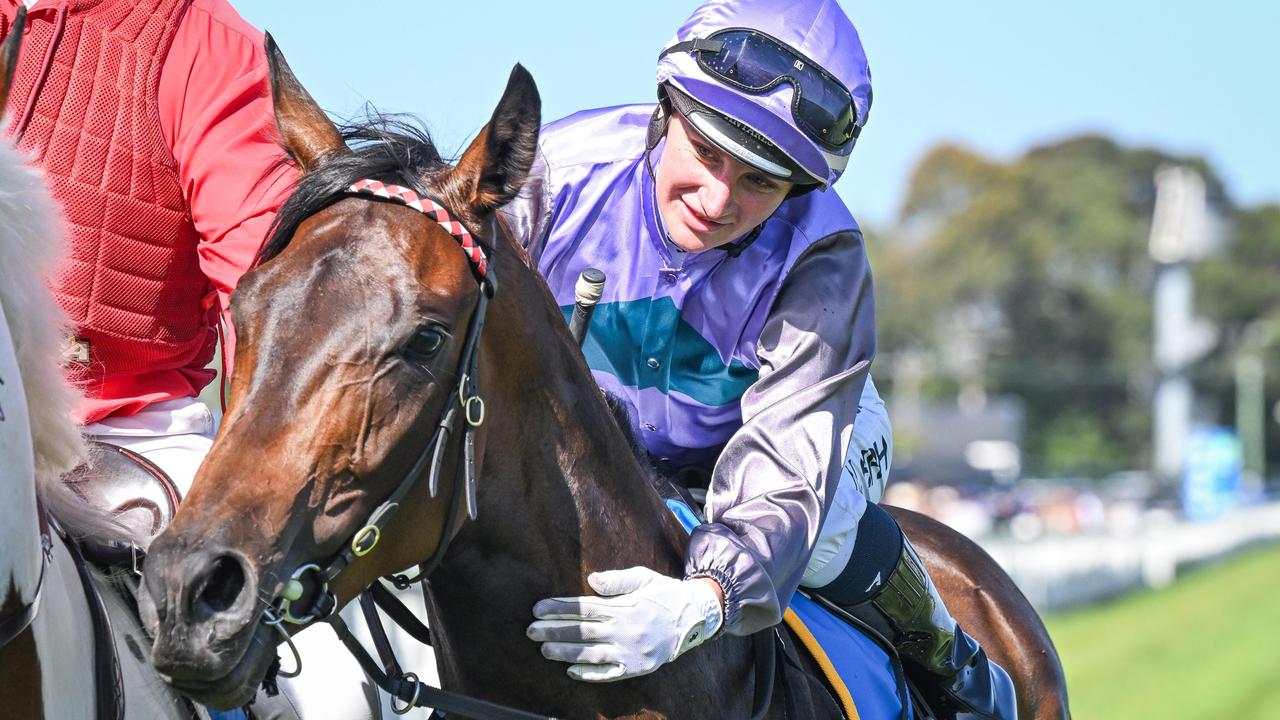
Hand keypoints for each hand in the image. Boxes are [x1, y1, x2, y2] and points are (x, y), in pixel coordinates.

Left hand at [527, 567, 723, 681]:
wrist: (694, 617)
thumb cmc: (664, 594)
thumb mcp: (643, 578)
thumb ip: (617, 580)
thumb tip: (592, 580)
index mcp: (624, 606)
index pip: (583, 608)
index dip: (558, 608)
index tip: (537, 608)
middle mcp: (625, 629)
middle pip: (581, 631)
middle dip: (553, 630)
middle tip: (530, 630)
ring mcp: (630, 651)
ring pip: (591, 654)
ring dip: (564, 652)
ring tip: (544, 649)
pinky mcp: (637, 668)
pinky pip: (608, 673)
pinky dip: (589, 673)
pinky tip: (570, 670)